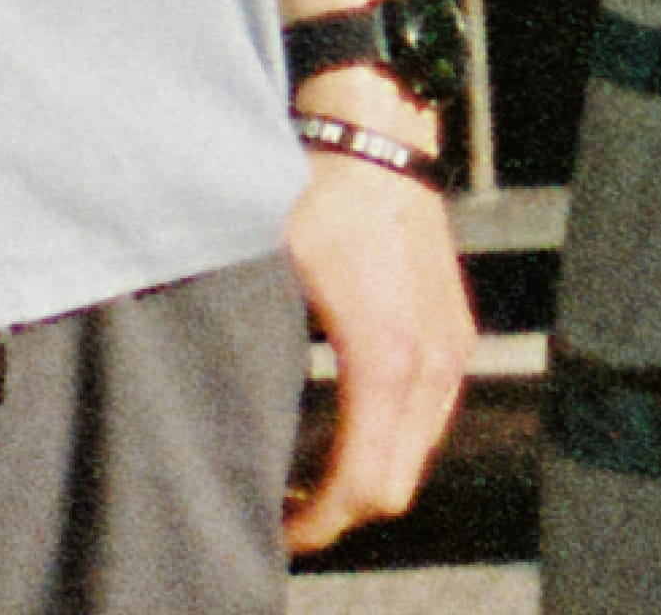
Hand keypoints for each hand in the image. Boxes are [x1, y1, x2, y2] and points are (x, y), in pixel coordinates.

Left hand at [284, 142, 475, 554]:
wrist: (373, 131)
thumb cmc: (313, 193)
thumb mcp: (267, 267)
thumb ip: (250, 342)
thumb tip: (205, 401)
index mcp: (384, 358)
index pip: (363, 483)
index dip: (320, 523)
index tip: (279, 531)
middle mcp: (431, 363)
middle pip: (397, 485)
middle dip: (344, 511)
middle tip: (289, 512)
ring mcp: (450, 348)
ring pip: (418, 453)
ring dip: (372, 474)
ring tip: (313, 474)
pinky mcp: (454, 330)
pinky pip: (431, 414)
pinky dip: (395, 437)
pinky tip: (350, 425)